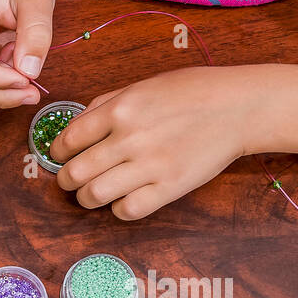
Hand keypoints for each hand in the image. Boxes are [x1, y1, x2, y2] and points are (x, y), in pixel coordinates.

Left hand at [50, 67, 260, 219]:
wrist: (240, 107)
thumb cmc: (192, 93)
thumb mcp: (144, 86)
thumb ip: (107, 105)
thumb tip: (75, 128)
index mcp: (121, 109)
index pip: (69, 139)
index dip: (57, 153)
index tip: (60, 157)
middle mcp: (130, 138)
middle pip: (74, 173)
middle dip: (65, 180)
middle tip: (71, 180)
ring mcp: (150, 165)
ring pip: (93, 196)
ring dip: (87, 198)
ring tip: (94, 192)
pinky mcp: (168, 188)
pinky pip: (126, 211)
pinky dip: (118, 209)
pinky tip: (124, 199)